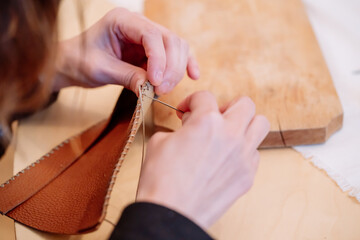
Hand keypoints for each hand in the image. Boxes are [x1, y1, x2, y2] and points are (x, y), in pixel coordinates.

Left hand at [54, 8, 199, 94]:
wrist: (74, 64)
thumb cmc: (80, 61)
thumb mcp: (101, 70)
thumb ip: (127, 76)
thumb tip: (151, 88)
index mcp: (122, 20)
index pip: (151, 35)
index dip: (159, 59)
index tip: (156, 82)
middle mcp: (138, 24)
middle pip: (169, 40)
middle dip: (171, 67)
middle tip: (161, 90)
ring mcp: (147, 36)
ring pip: (176, 47)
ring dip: (177, 70)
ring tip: (164, 89)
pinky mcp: (152, 51)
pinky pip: (174, 55)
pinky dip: (184, 65)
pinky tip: (193, 75)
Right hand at [137, 92, 269, 228]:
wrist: (170, 213)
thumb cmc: (161, 180)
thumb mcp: (160, 142)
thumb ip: (179, 128)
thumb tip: (187, 128)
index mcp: (207, 122)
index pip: (205, 97)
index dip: (192, 101)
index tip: (187, 111)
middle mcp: (230, 135)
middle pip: (245, 104)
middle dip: (226, 106)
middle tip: (213, 116)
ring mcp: (243, 156)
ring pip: (260, 124)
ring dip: (245, 123)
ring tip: (228, 132)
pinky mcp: (247, 175)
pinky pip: (255, 152)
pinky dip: (244, 149)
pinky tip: (227, 157)